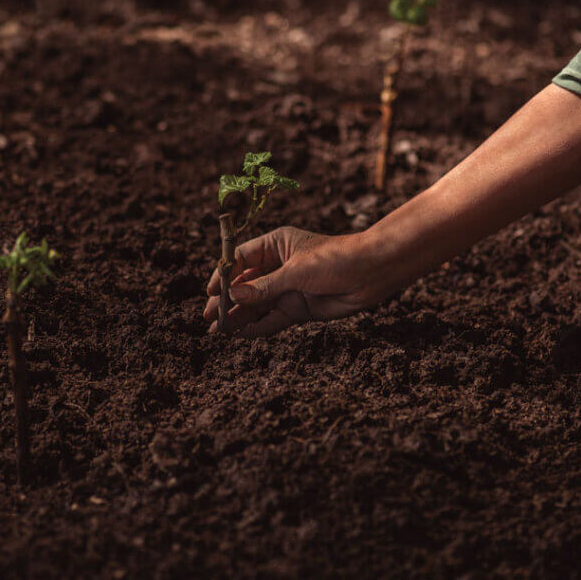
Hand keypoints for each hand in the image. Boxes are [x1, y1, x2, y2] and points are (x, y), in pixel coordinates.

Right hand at [203, 227, 385, 336]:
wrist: (372, 274)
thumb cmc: (335, 259)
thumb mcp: (296, 271)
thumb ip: (263, 287)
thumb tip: (232, 297)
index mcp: (275, 245)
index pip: (240, 259)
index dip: (223, 275)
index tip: (210, 291)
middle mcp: (278, 266)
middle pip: (244, 285)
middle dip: (226, 301)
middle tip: (208, 316)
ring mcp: (288, 288)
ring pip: (256, 305)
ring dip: (238, 317)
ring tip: (217, 331)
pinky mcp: (298, 308)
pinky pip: (272, 319)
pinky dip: (256, 326)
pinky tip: (240, 334)